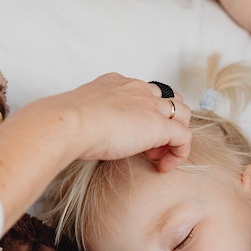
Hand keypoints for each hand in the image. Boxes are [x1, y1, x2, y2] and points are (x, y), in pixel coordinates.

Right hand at [51, 73, 191, 172]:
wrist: (69, 124)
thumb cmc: (66, 124)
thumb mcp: (81, 116)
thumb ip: (91, 120)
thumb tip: (88, 135)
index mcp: (117, 84)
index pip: (143, 93)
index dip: (144, 114)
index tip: (132, 135)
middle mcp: (137, 89)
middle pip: (168, 99)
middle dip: (165, 121)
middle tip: (148, 147)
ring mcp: (150, 106)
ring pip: (182, 114)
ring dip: (174, 136)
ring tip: (157, 157)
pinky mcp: (159, 125)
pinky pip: (184, 137)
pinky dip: (179, 153)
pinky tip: (163, 167)